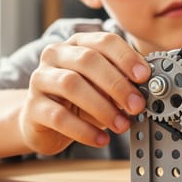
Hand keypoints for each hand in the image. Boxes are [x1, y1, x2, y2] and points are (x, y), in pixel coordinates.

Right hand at [20, 32, 148, 154]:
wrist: (44, 123)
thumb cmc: (80, 100)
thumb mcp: (104, 86)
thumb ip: (123, 81)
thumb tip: (149, 86)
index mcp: (78, 44)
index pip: (104, 41)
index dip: (126, 57)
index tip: (144, 77)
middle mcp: (56, 55)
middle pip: (88, 60)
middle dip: (117, 84)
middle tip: (136, 105)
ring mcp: (40, 79)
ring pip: (71, 84)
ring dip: (102, 107)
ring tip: (121, 124)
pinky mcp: (32, 107)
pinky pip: (59, 116)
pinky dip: (84, 130)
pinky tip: (101, 139)